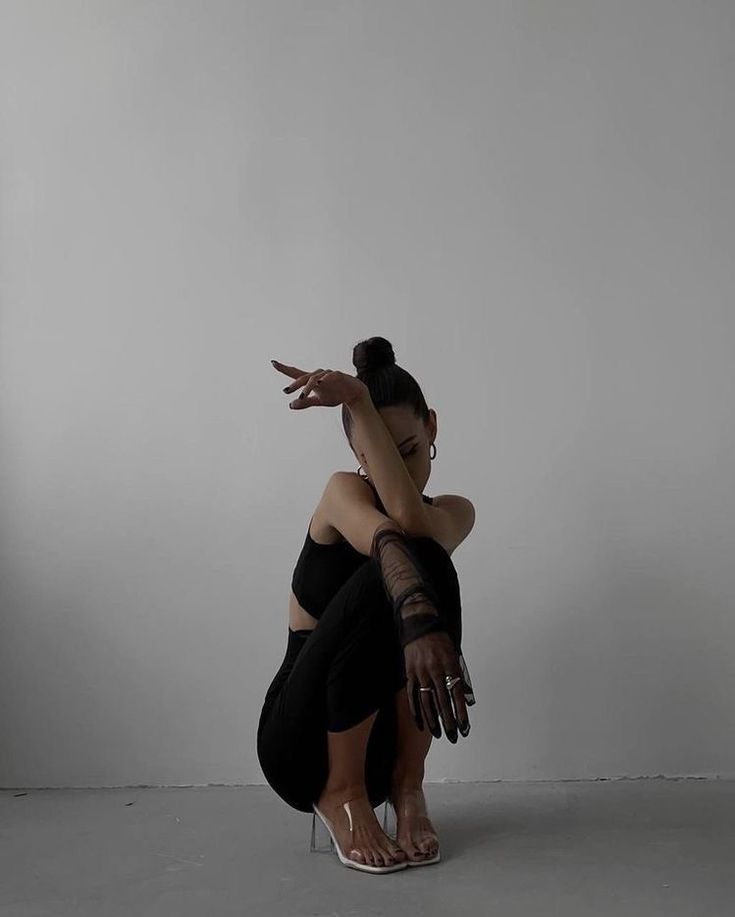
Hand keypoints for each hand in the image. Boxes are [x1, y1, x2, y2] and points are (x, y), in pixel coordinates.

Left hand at [271, 359, 367, 408]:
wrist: (354, 395)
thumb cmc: (336, 395)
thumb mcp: (319, 401)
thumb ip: (306, 402)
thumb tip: (290, 405)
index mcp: (312, 381)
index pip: (296, 373)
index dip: (284, 368)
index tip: (273, 363)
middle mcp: (318, 376)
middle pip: (303, 377)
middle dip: (294, 384)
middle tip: (286, 391)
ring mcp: (328, 375)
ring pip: (315, 378)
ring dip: (308, 387)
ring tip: (302, 396)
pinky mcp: (339, 376)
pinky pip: (331, 375)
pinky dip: (326, 378)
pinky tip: (321, 383)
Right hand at [402, 628, 470, 742]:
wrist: (420, 626)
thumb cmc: (440, 642)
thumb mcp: (455, 657)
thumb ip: (460, 678)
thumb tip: (467, 700)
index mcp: (449, 665)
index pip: (457, 695)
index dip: (461, 713)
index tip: (465, 728)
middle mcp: (435, 670)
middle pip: (443, 702)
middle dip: (449, 722)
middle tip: (454, 737)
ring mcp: (420, 673)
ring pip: (427, 702)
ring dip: (433, 721)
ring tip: (439, 734)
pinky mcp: (410, 674)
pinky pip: (412, 697)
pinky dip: (416, 712)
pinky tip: (421, 724)